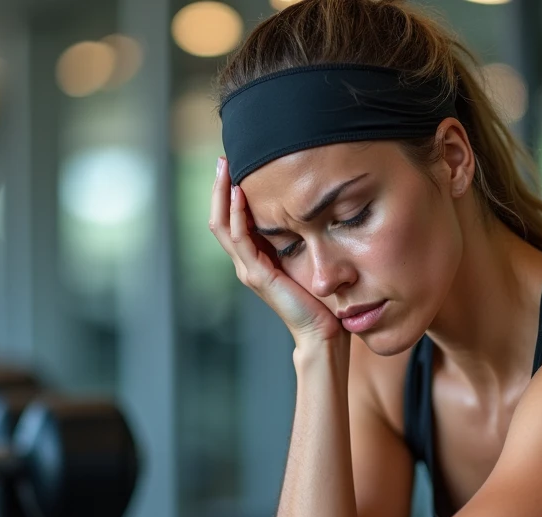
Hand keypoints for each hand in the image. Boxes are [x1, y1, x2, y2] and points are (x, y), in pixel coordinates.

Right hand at [209, 157, 344, 345]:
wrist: (323, 333)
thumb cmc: (320, 299)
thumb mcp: (306, 258)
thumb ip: (299, 238)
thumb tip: (308, 208)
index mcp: (255, 258)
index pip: (232, 220)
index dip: (228, 192)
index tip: (234, 165)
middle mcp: (246, 263)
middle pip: (220, 219)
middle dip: (219, 187)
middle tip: (223, 158)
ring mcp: (249, 270)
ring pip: (223, 226)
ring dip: (222, 195)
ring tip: (225, 168)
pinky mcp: (259, 276)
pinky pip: (241, 240)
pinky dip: (237, 216)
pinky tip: (239, 194)